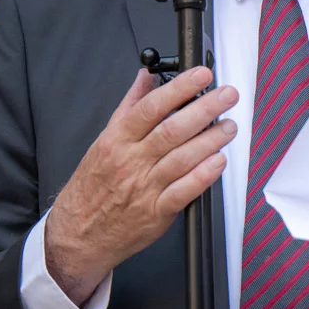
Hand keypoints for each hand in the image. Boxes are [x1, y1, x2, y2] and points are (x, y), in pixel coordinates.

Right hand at [44, 68, 239, 304]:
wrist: (79, 233)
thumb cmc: (94, 186)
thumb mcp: (104, 141)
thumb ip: (128, 108)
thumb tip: (145, 77)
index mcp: (116, 141)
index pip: (150, 108)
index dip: (178, 89)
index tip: (200, 76)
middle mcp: (130, 162)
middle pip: (171, 130)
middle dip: (204, 109)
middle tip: (227, 95)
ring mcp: (144, 187)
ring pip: (182, 158)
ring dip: (210, 140)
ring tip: (229, 126)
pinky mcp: (156, 212)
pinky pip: (184, 192)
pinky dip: (203, 176)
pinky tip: (219, 161)